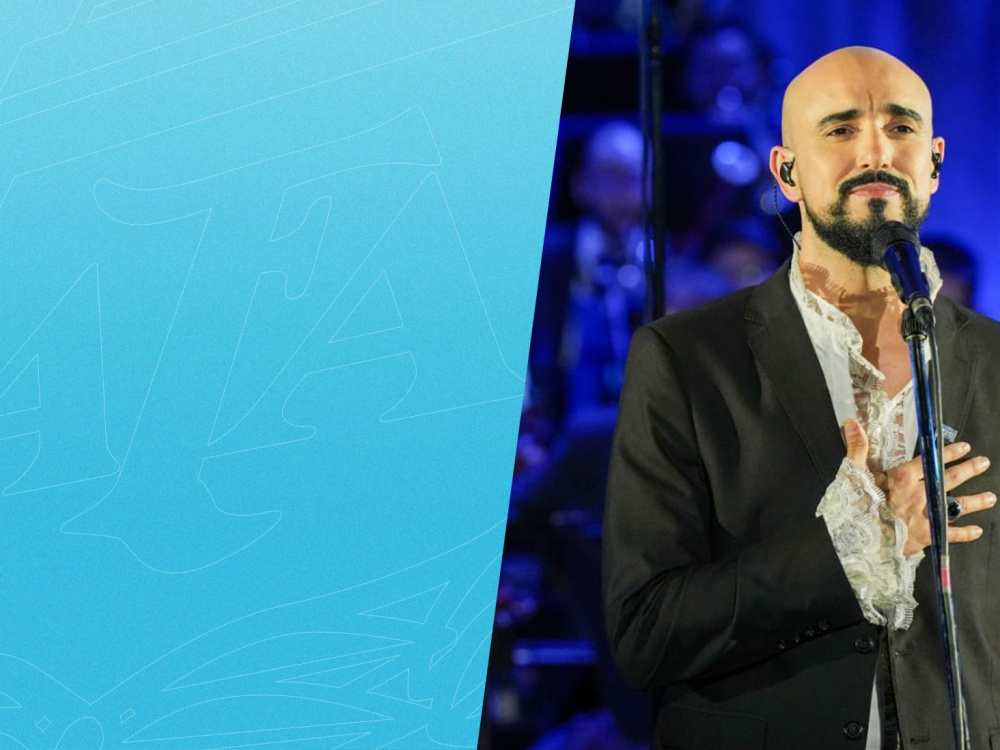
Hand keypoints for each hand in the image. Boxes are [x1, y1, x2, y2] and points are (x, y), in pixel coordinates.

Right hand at [843, 419, 995, 556]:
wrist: (857, 542)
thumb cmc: (854, 507)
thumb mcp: (852, 473)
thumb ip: (857, 448)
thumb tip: (852, 423)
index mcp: (901, 479)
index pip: (928, 461)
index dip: (946, 453)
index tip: (962, 447)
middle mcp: (918, 496)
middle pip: (948, 480)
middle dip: (968, 470)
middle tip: (983, 463)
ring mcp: (924, 516)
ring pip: (954, 506)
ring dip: (974, 501)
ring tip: (990, 497)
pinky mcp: (925, 536)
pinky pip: (949, 534)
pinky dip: (964, 533)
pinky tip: (976, 530)